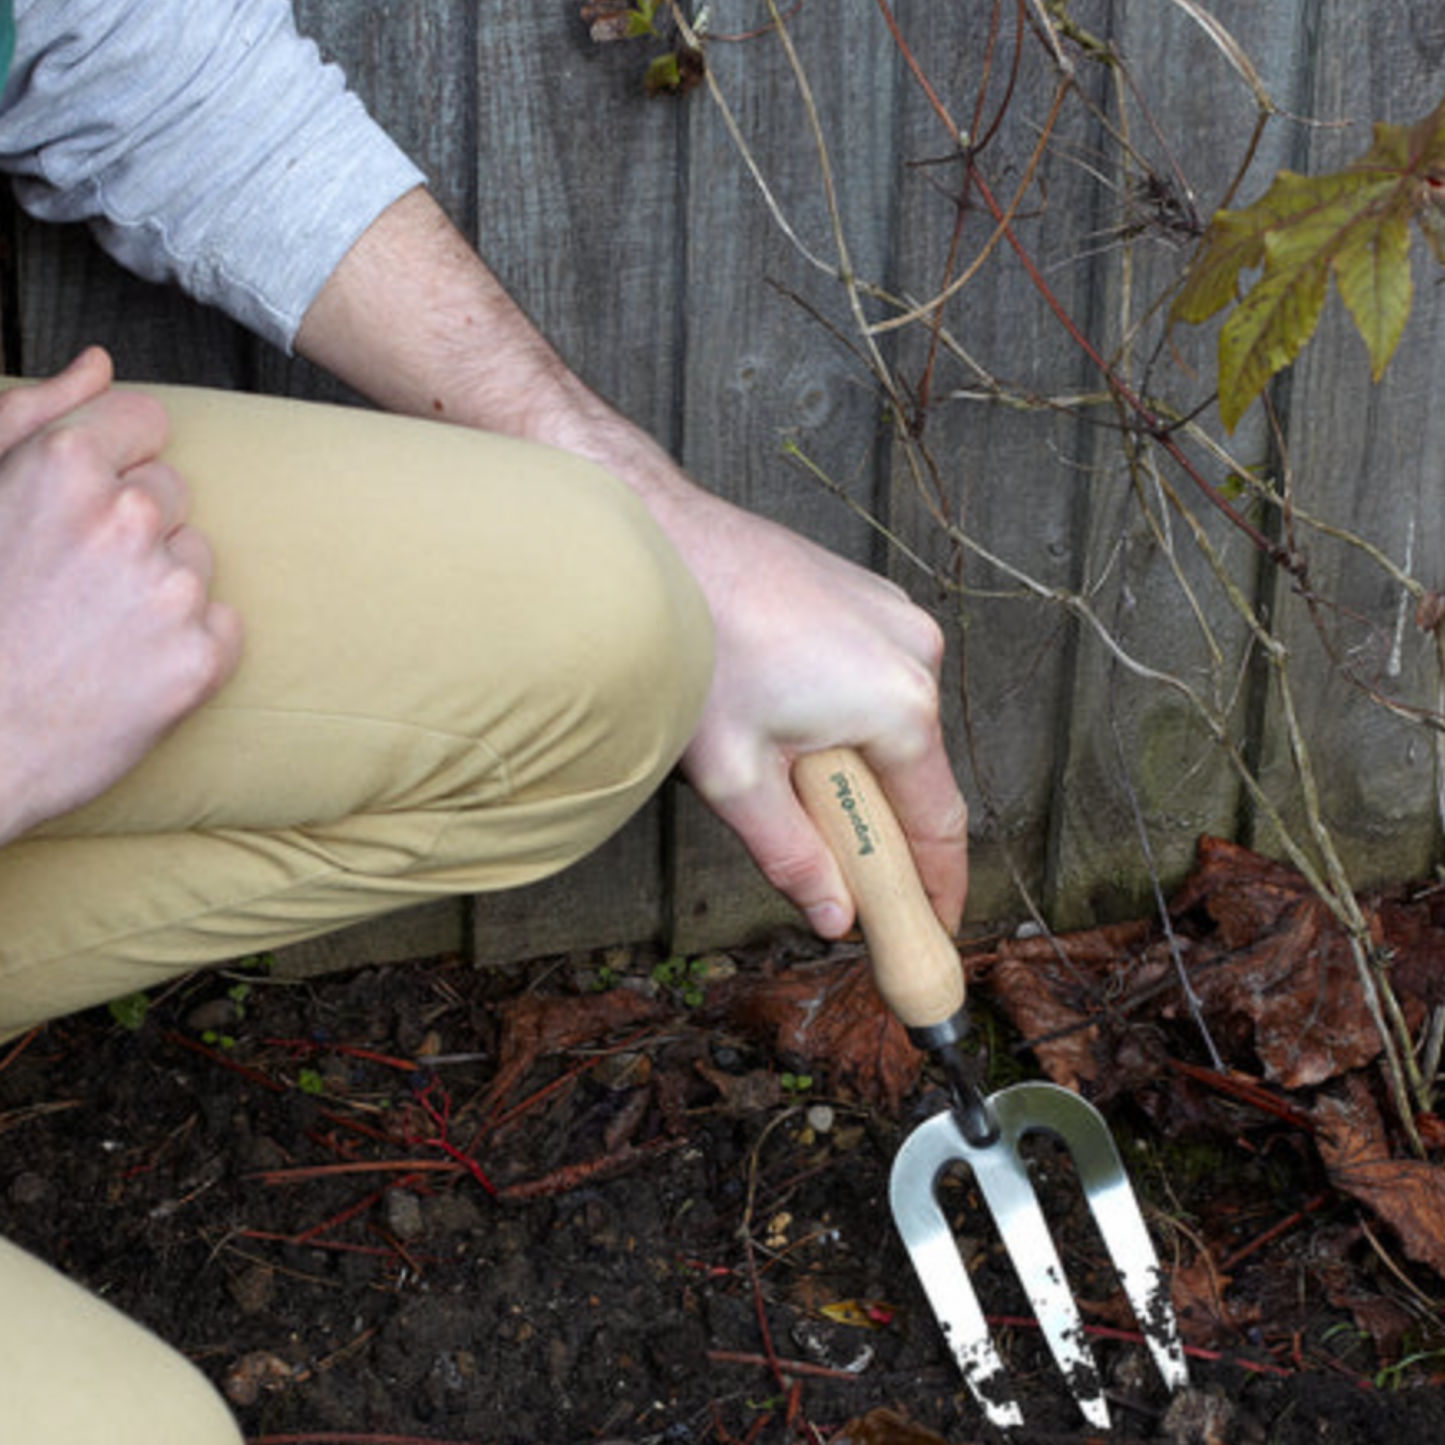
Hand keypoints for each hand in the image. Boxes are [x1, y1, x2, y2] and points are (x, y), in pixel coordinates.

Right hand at [0, 349, 242, 842]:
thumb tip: (101, 363)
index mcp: (67, 466)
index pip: (147, 423)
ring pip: (196, 560)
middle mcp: (128, 519)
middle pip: (171, 495)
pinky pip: (222, 625)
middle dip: (132, 529)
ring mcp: (171, 591)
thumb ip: (39, 414)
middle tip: (69, 584)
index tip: (76, 509)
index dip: (111, 464)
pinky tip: (127, 667)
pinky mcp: (201, 658)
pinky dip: (187, 646)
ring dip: (159, 587)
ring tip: (92, 630)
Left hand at [293, 189, 966, 932]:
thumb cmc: (691, 645)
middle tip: (832, 864)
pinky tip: (780, 714)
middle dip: (878, 824)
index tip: (933, 926)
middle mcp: (915, 654)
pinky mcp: (865, 595)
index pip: (938, 823)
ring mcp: (893, 615)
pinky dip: (843, 714)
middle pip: (915, 774)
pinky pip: (873, 678)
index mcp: (899, 705)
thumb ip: (792, 854)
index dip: (936, 886)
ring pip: (891, 724)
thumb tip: (835, 914)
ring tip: (777, 766)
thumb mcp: (734, 777)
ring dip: (853, 764)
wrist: (656, 536)